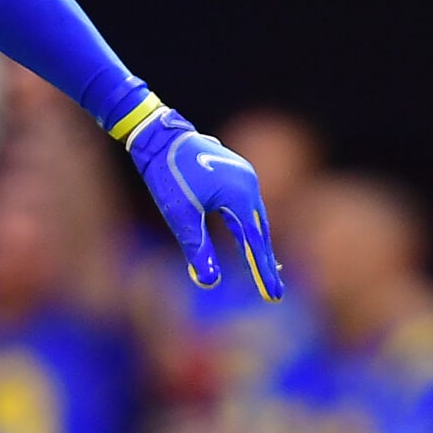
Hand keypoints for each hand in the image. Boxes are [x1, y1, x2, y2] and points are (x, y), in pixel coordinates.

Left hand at [123, 104, 283, 299]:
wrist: (159, 136)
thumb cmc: (167, 175)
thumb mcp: (180, 216)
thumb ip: (197, 248)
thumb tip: (209, 282)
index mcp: (240, 195)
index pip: (254, 243)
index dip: (262, 271)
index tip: (272, 296)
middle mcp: (250, 184)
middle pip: (261, 231)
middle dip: (265, 263)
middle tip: (274, 293)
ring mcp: (246, 176)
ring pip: (256, 218)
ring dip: (260, 245)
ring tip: (266, 272)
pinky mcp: (237, 173)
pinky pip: (249, 206)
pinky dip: (251, 227)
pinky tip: (250, 239)